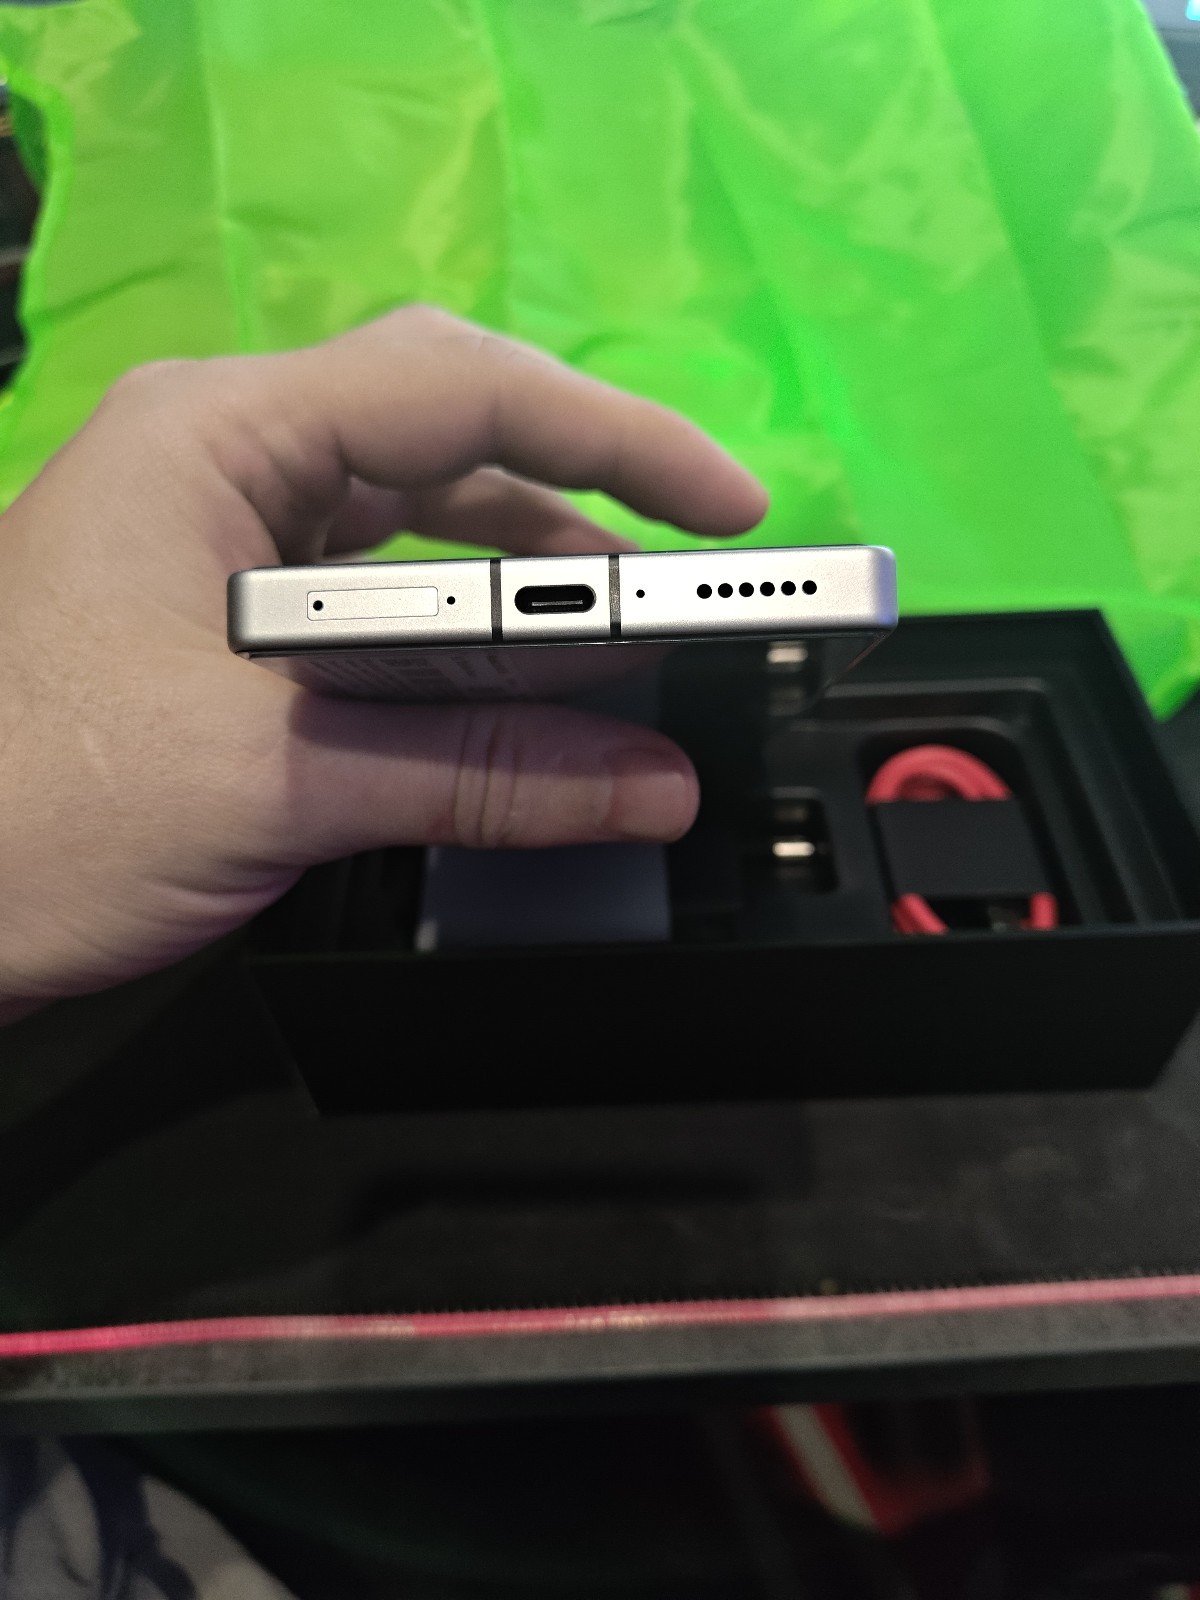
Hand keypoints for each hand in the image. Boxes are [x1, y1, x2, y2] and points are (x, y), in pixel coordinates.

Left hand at [0, 307, 765, 1020]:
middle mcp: (224, 460)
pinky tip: (526, 689)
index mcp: (218, 437)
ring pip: (417, 521)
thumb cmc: (33, 815)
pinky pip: (379, 599)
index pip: (459, 388)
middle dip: (583, 497)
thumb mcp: (281, 787)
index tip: (731, 509)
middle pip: (447, 435)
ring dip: (530, 579)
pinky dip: (465, 642)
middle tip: (697, 560)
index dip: (619, 440)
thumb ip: (484, 776)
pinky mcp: (227, 617)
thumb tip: (656, 788)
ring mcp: (221, 538)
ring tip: (635, 633)